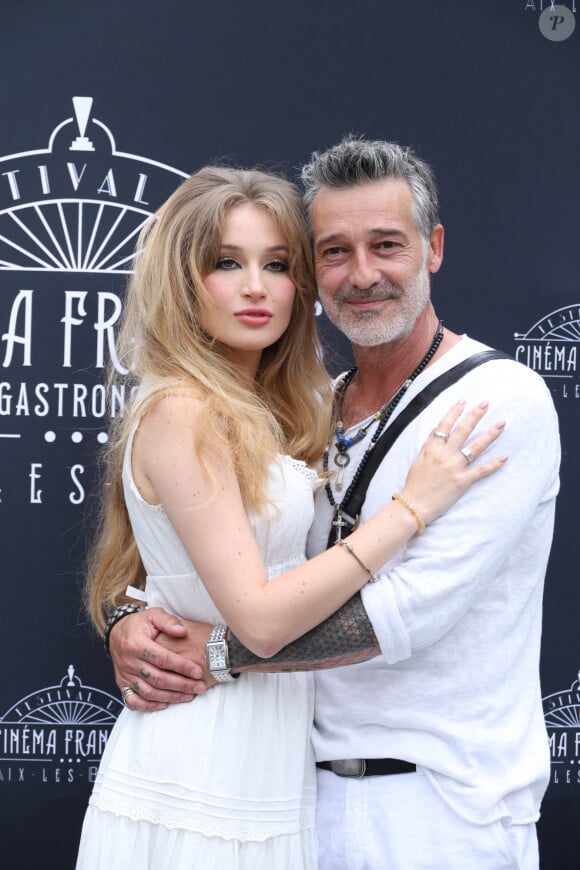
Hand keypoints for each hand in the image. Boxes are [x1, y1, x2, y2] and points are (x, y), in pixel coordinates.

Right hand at [110, 607, 209, 710]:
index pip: (162, 658)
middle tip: (200, 687)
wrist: (116, 632)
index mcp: (137, 643)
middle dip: (181, 685)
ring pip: (149, 692)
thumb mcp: (153, 615)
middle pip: (158, 678)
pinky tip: (165, 705)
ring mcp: (125, 674)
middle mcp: (129, 661)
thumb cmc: (139, 624)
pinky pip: (133, 700)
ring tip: (189, 696)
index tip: (198, 671)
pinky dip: (149, 706)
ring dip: (171, 697)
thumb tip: (182, 631)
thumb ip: (168, 621)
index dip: (182, 666)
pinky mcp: (122, 683)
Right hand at [401, 400, 506, 525]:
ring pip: (475, 447)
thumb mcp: (417, 460)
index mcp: (432, 448)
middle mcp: (444, 455)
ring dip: (490, 434)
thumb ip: (428, 443)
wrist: (414, 506)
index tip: (464, 400)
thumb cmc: (414, 483)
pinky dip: (493, 464)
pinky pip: (480, 471)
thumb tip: (436, 428)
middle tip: (486, 403)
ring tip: (501, 423)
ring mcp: (454, 468)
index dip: (455, 411)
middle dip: (475, 415)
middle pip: (463, 431)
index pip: (445, 424)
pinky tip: (505, 457)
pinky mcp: (462, 482)